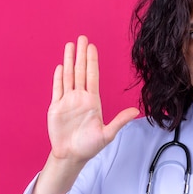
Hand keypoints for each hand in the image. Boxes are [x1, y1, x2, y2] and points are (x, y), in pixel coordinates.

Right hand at [48, 35, 138, 163]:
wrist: (71, 156)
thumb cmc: (90, 146)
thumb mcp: (107, 134)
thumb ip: (120, 121)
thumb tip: (136, 112)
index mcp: (93, 101)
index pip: (92, 76)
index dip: (92, 61)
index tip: (92, 47)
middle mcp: (80, 98)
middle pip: (80, 71)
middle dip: (80, 54)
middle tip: (82, 38)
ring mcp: (67, 101)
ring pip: (68, 76)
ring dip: (68, 61)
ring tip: (69, 45)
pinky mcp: (55, 108)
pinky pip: (57, 89)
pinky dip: (58, 78)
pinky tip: (61, 66)